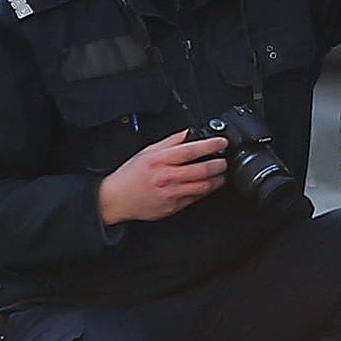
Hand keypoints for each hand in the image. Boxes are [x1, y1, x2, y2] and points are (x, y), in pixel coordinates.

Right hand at [98, 129, 227, 225]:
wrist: (117, 199)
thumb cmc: (131, 175)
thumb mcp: (148, 151)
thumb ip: (171, 141)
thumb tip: (189, 133)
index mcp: (159, 160)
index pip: (190, 150)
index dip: (210, 145)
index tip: (221, 143)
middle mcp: (166, 177)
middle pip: (201, 170)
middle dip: (219, 164)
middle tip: (224, 161)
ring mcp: (170, 194)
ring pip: (202, 187)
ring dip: (216, 180)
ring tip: (220, 174)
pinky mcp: (172, 207)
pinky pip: (195, 198)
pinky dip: (205, 191)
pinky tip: (206, 186)